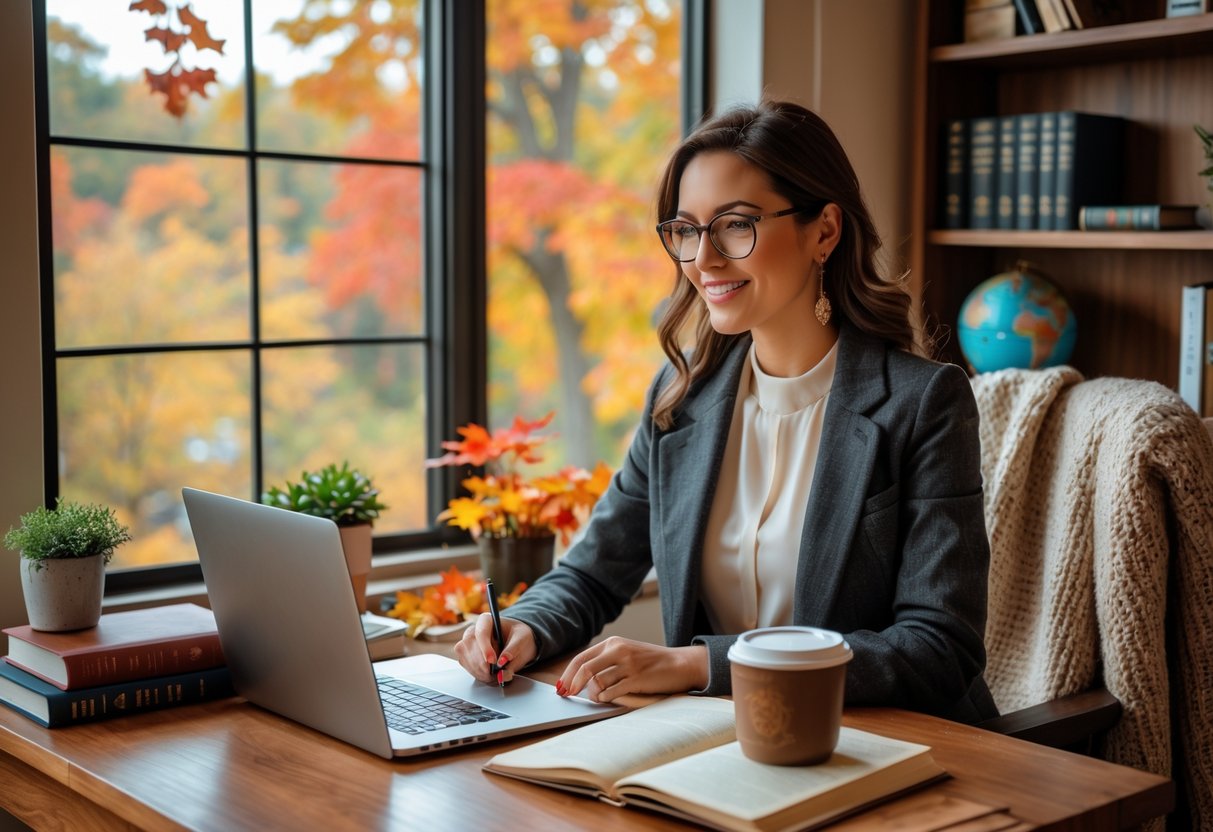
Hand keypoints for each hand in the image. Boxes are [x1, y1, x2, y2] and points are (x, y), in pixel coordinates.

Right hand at [453, 613, 536, 684]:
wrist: (517, 643)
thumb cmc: (519, 636)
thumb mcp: (522, 639)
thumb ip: (513, 650)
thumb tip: (501, 663)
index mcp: (486, 620)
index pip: (480, 632)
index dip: (485, 648)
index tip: (493, 661)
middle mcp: (473, 630)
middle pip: (469, 646)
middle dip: (482, 663)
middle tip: (496, 673)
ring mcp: (467, 642)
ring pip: (465, 656)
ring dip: (479, 670)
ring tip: (494, 675)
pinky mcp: (466, 654)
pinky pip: (465, 664)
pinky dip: (476, 673)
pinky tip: (488, 675)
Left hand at [557, 637, 707, 702]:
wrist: (680, 663)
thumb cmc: (651, 662)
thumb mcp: (627, 653)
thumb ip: (606, 660)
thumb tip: (581, 678)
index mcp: (613, 642)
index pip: (581, 657)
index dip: (568, 674)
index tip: (561, 686)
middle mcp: (619, 650)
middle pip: (585, 668)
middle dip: (572, 684)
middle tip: (567, 695)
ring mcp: (628, 664)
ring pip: (597, 682)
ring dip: (592, 694)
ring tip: (596, 698)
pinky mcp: (637, 679)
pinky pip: (612, 692)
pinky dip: (605, 698)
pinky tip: (607, 699)